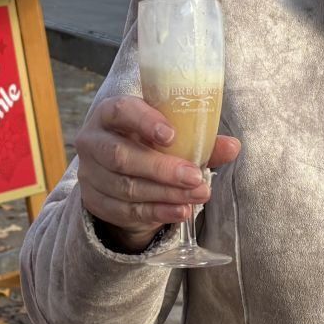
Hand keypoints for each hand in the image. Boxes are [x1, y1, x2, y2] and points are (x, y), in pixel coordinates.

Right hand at [76, 95, 242, 252]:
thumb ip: (198, 140)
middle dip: (161, 169)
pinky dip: (157, 212)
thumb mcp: (168, 135)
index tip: (171, 135)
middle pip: (121, 156)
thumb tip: (233, 146)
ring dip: (165, 193)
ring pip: (126, 187)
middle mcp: (92, 141)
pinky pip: (126, 210)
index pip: (120, 111)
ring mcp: (90, 174)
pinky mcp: (95, 201)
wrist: (118, 171)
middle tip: (195, 177)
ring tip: (197, 195)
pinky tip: (181, 210)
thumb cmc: (146, 142)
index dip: (144, 122)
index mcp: (108, 114)